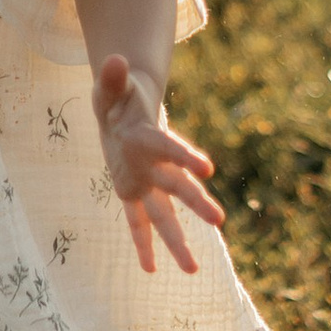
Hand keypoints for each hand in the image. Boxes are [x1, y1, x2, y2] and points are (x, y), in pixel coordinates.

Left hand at [92, 54, 223, 276]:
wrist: (123, 112)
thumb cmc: (118, 96)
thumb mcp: (111, 85)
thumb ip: (114, 78)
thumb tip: (114, 60)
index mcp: (150, 138)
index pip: (170, 149)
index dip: (186, 157)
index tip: (207, 170)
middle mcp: (154, 165)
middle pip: (177, 187)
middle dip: (196, 204)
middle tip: (219, 221)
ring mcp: (145, 183)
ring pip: (164, 216)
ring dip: (177, 242)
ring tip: (192, 271)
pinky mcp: (131, 194)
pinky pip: (138, 224)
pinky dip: (143, 245)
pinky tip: (151, 270)